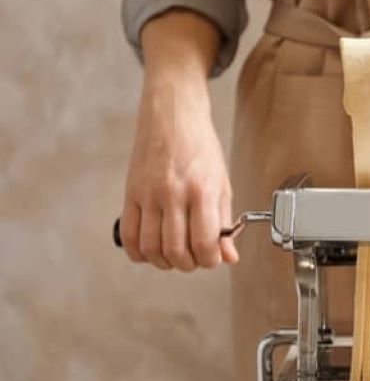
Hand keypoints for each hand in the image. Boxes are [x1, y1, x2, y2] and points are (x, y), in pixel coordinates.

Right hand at [119, 75, 237, 270]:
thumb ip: (225, 222)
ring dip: (165, 262)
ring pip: (151, 247)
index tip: (213, 259)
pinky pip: (129, 235)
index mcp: (201, 190)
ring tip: (175, 257)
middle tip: (195, 259)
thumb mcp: (222, 183)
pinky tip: (151, 251)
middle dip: (189, 264)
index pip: (204, 241)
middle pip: (175, 250)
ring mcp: (148, 195)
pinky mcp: (130, 194)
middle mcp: (173, 194)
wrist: (171, 116)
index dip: (210, 260)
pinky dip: (139, 252)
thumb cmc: (199, 147)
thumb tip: (229, 255)